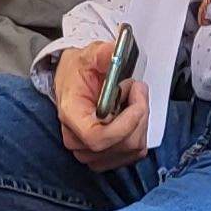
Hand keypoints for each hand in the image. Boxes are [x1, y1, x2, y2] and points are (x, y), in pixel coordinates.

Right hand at [49, 41, 150, 173]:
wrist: (72, 81)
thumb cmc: (78, 72)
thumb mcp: (88, 55)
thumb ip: (102, 54)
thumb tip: (113, 52)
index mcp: (70, 115)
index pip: (97, 138)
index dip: (124, 125)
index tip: (137, 102)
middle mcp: (77, 140)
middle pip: (121, 143)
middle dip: (138, 114)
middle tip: (135, 88)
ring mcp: (90, 153)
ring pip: (132, 148)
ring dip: (140, 121)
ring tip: (129, 100)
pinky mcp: (105, 158)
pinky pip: (135, 152)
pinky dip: (139, 131)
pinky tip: (130, 116)